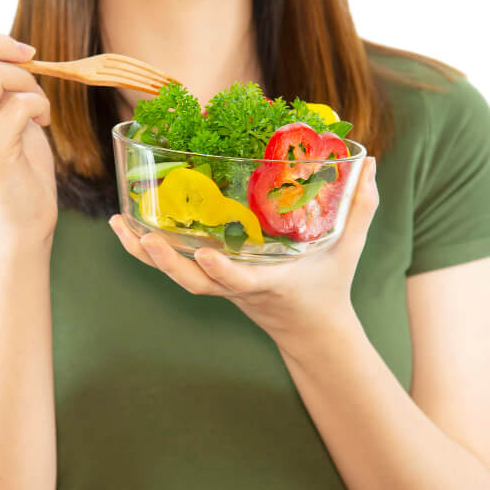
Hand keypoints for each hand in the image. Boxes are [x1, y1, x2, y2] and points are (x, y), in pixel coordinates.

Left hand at [109, 157, 378, 349]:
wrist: (308, 329)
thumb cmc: (328, 285)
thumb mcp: (348, 248)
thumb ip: (359, 206)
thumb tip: (370, 160)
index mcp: (271, 283)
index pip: (244, 281)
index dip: (225, 272)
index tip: (208, 256)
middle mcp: (238, 287)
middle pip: (196, 284)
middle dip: (168, 264)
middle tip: (145, 239)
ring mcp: (220, 287)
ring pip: (176, 276)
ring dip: (145, 255)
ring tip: (119, 225)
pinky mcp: (209, 281)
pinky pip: (173, 269)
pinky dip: (146, 252)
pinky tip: (124, 228)